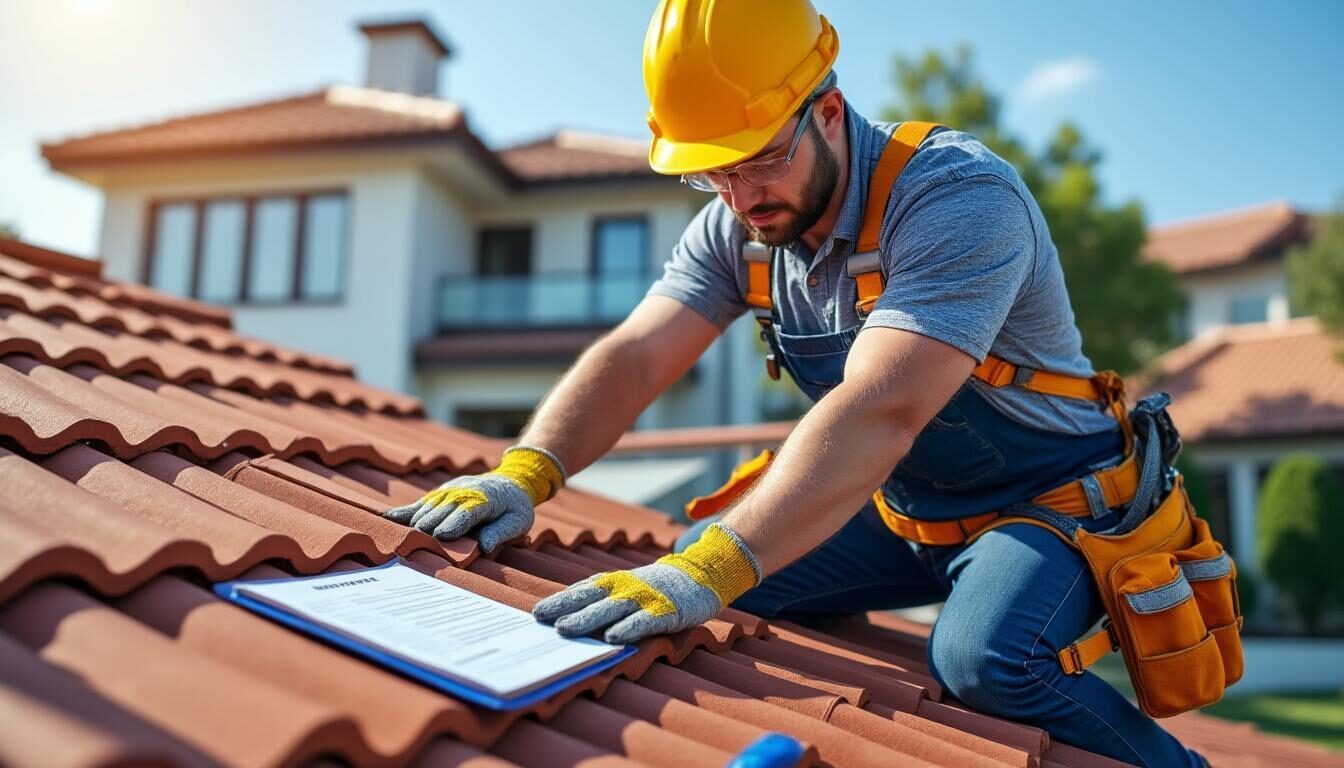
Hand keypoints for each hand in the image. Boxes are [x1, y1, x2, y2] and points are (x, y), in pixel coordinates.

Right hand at [384, 446, 564, 552]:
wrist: (512, 481)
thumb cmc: (516, 507)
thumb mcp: (519, 521)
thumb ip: (501, 532)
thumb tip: (484, 547)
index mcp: (486, 499)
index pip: (467, 511)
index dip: (453, 523)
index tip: (440, 536)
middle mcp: (464, 491)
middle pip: (442, 510)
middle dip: (430, 526)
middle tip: (414, 544)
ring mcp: (449, 490)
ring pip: (429, 506)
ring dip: (415, 521)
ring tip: (398, 538)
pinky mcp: (440, 493)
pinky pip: (420, 503)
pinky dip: (404, 511)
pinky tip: (385, 518)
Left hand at [532, 522, 760, 643]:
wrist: (702, 574)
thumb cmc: (658, 587)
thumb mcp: (627, 587)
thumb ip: (604, 600)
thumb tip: (568, 617)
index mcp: (614, 582)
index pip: (581, 590)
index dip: (559, 600)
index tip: (536, 613)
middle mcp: (626, 588)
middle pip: (590, 598)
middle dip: (564, 609)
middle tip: (541, 620)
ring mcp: (646, 598)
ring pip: (611, 609)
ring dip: (587, 619)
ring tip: (566, 629)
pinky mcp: (666, 611)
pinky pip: (644, 621)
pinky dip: (628, 629)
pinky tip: (613, 638)